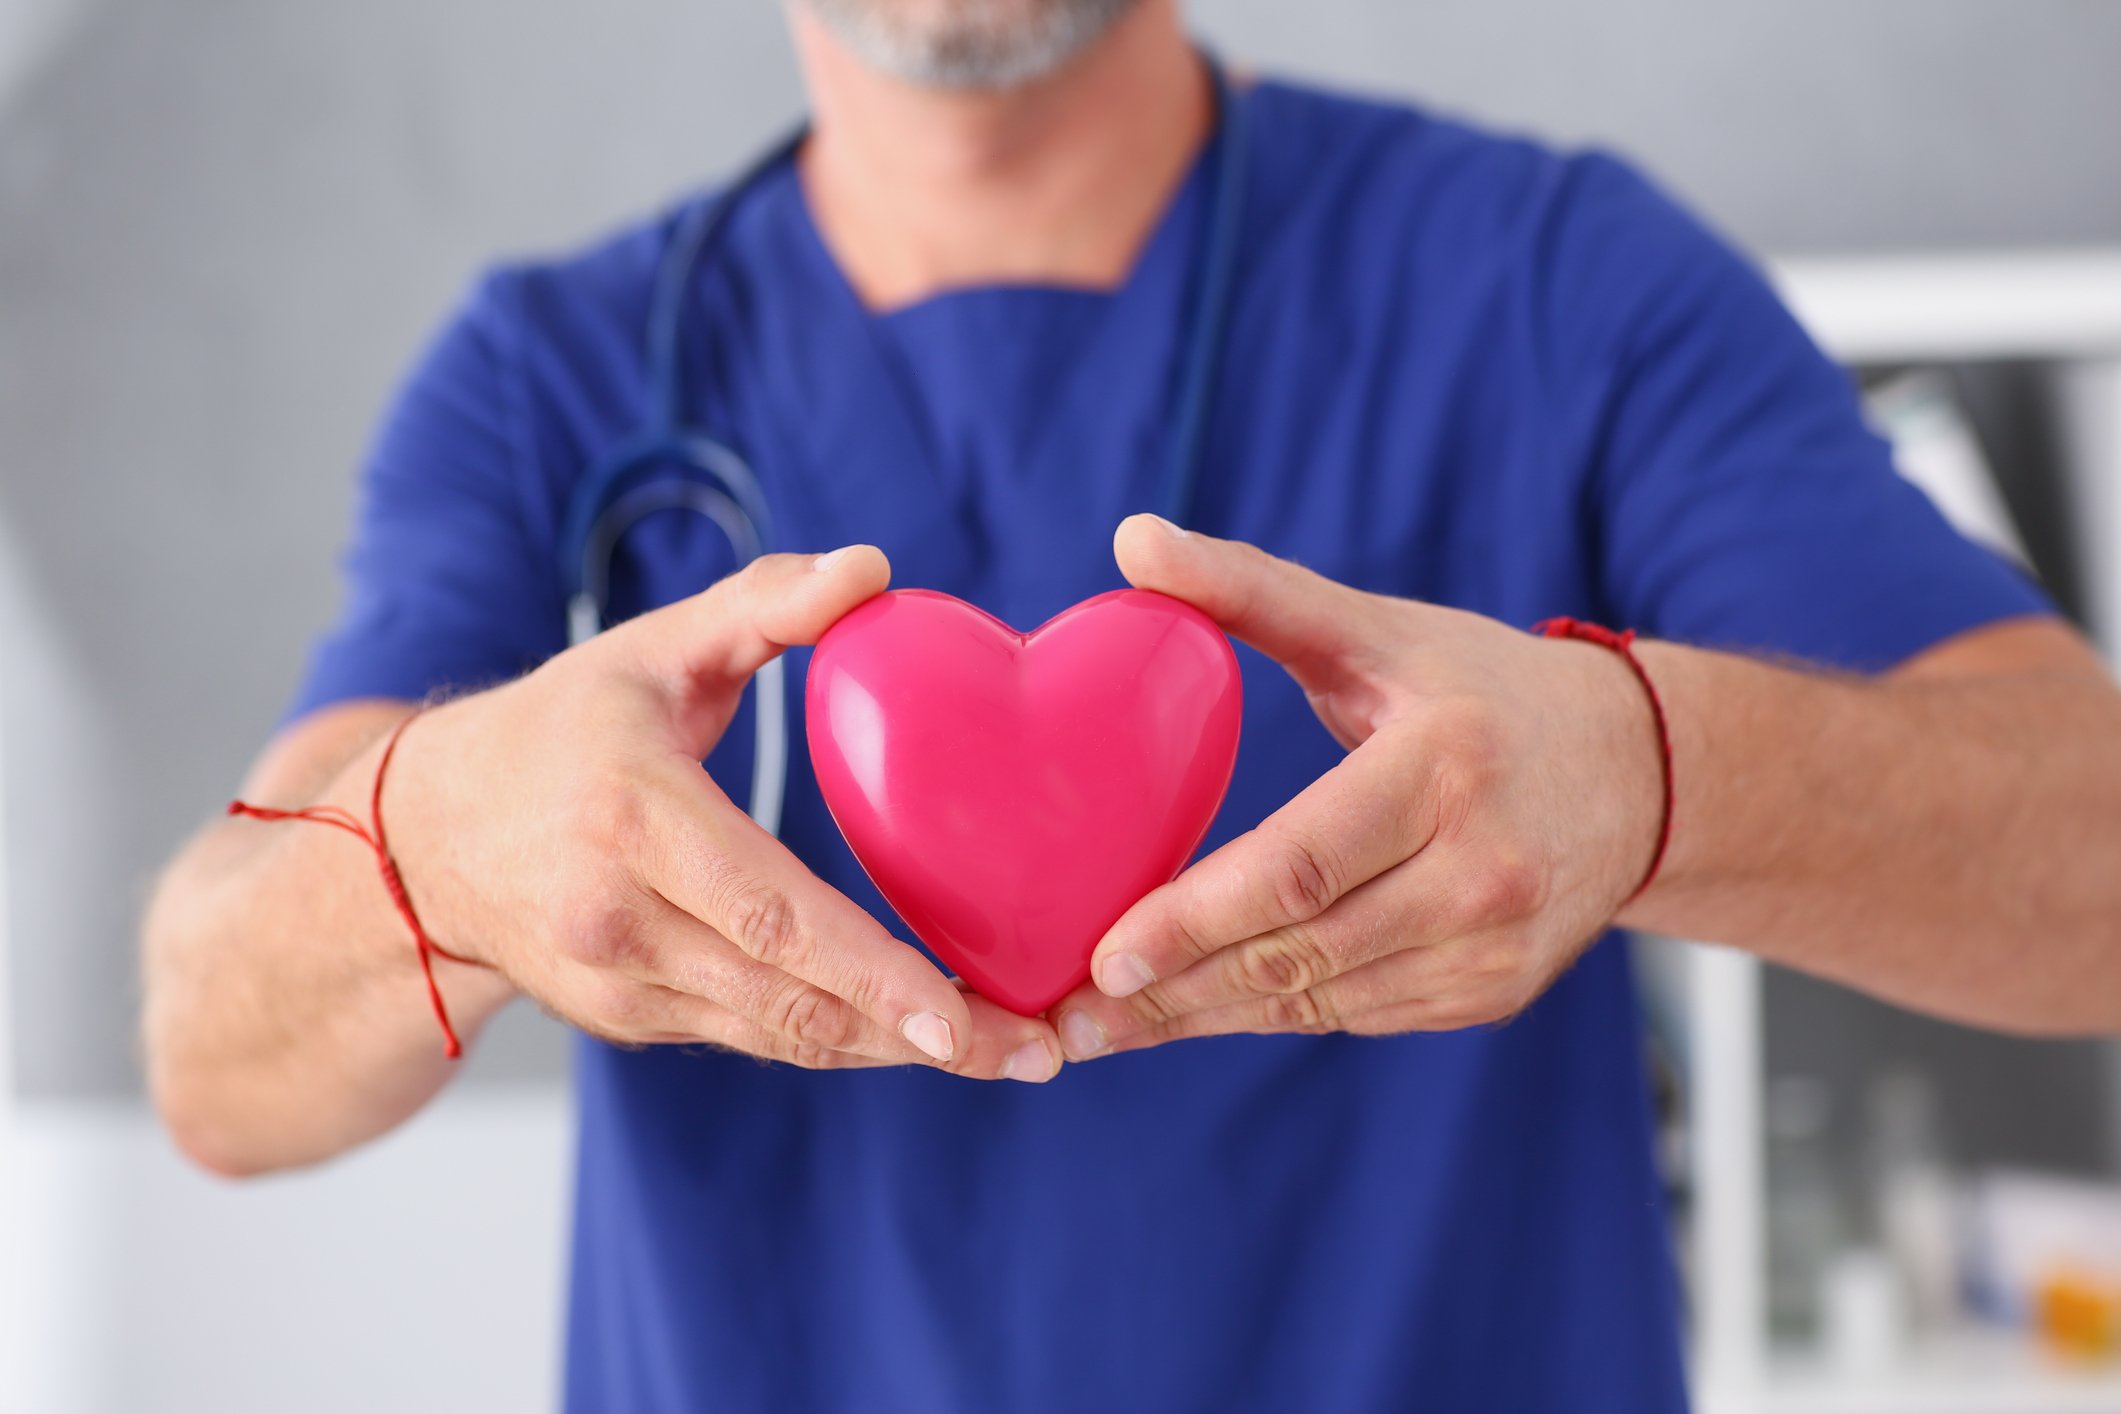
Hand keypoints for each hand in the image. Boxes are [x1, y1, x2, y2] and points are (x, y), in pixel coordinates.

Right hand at [393, 547, 1059, 1080]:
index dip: (869, 975)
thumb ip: (763, 603)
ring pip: (779, 1037)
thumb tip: (874, 568)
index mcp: (632, 819)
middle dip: (918, 1039)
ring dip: (893, 1053)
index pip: (768, 915)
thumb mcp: (650, 648)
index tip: (960, 1019)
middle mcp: (618, 920)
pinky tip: (919, 1035)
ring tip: (1008, 1053)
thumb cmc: (559, 730)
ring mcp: (620, 987)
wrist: (423, 842)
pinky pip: (753, 1037)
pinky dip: (839, 1040)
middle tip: (1037, 1051)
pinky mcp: (630, 1023)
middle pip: (789, 1001)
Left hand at [1049, 515, 1663, 1061]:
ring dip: (1204, 1020)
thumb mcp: (1378, 629)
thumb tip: (1131, 537)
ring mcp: (1492, 946)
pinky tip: (1191, 1014)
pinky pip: (1355, 1013)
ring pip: (1320, 999)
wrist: (1639, 775)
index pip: (1304, 865)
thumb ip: (1251, 588)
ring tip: (1098, 1029)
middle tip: (1067, 1016)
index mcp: (1446, 768)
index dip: (1199, 919)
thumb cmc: (1484, 690)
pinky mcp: (1490, 992)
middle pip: (1302, 951)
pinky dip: (1268, 1015)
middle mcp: (1481, 870)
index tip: (1104, 953)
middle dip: (1174, 992)